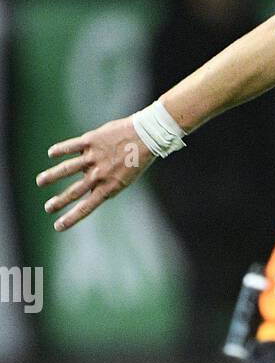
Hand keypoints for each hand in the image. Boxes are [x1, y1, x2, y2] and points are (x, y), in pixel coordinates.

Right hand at [36, 116, 153, 230]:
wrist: (146, 136)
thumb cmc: (137, 159)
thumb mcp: (124, 179)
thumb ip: (105, 184)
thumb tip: (86, 186)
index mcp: (108, 187)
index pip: (86, 207)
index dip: (71, 218)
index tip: (58, 226)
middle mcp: (99, 175)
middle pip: (74, 192)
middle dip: (59, 202)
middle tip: (47, 209)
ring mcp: (94, 157)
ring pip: (67, 169)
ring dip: (52, 176)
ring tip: (40, 182)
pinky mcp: (91, 141)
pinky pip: (71, 147)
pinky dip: (60, 150)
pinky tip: (51, 154)